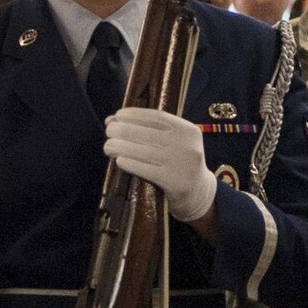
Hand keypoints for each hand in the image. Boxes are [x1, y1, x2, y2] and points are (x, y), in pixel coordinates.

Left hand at [103, 109, 216, 223]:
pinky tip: (119, 160)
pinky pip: (146, 170)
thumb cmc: (179, 163)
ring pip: (143, 151)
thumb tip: (112, 119)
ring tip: (108, 146)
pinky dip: (130, 163)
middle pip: (147, 133)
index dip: (135, 114)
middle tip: (109, 131)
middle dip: (123, 130)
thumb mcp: (174, 143)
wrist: (198, 193)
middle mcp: (187, 145)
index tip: (118, 115)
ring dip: (120, 147)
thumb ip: (149, 130)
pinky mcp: (174, 182)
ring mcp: (181, 164)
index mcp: (188, 130)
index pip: (158, 117)